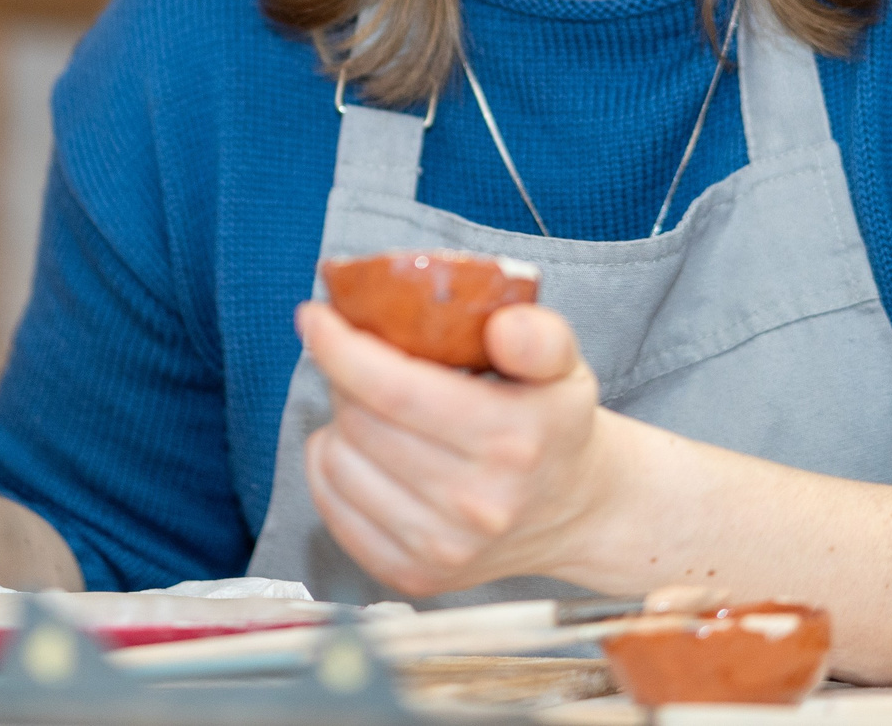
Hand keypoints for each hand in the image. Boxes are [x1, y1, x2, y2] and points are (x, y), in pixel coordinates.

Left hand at [298, 300, 619, 597]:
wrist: (575, 510)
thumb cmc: (554, 424)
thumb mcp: (564, 364)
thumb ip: (539, 336)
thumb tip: (505, 328)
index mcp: (511, 440)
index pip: (397, 391)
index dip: (341, 350)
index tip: (315, 317)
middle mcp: (477, 503)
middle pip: (360, 423)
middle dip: (344, 377)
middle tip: (360, 359)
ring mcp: (442, 548)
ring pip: (338, 464)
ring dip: (337, 424)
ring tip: (368, 408)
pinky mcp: (412, 575)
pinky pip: (332, 509)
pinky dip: (330, 470)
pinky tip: (360, 450)